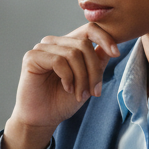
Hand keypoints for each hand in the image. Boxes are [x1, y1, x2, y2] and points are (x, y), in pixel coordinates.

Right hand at [3, 23, 119, 148]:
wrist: (43, 119)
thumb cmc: (63, 101)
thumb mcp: (88, 81)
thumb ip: (97, 63)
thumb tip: (110, 48)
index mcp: (68, 44)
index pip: (89, 29)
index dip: (105, 38)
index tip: (116, 53)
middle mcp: (54, 43)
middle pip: (84, 44)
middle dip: (94, 70)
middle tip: (95, 91)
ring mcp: (42, 48)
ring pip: (73, 53)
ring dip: (82, 78)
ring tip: (80, 94)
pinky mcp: (32, 57)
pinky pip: (58, 61)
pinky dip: (68, 77)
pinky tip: (67, 88)